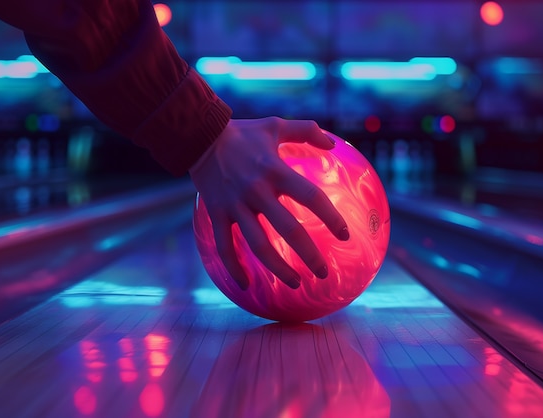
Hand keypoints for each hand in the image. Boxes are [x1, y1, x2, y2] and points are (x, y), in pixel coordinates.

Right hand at [189, 117, 349, 289]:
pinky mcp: (216, 213)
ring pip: (258, 245)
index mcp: (275, 171)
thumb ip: (306, 130)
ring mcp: (235, 205)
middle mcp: (257, 191)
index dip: (331, 217)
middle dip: (309, 255)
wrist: (198, 135)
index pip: (311, 197)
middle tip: (324, 272)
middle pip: (289, 230)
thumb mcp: (276, 125)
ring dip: (278, 268)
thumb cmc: (242, 132)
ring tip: (295, 284)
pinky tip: (245, 284)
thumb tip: (333, 142)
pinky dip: (233, 267)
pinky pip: (224, 246)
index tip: (345, 235)